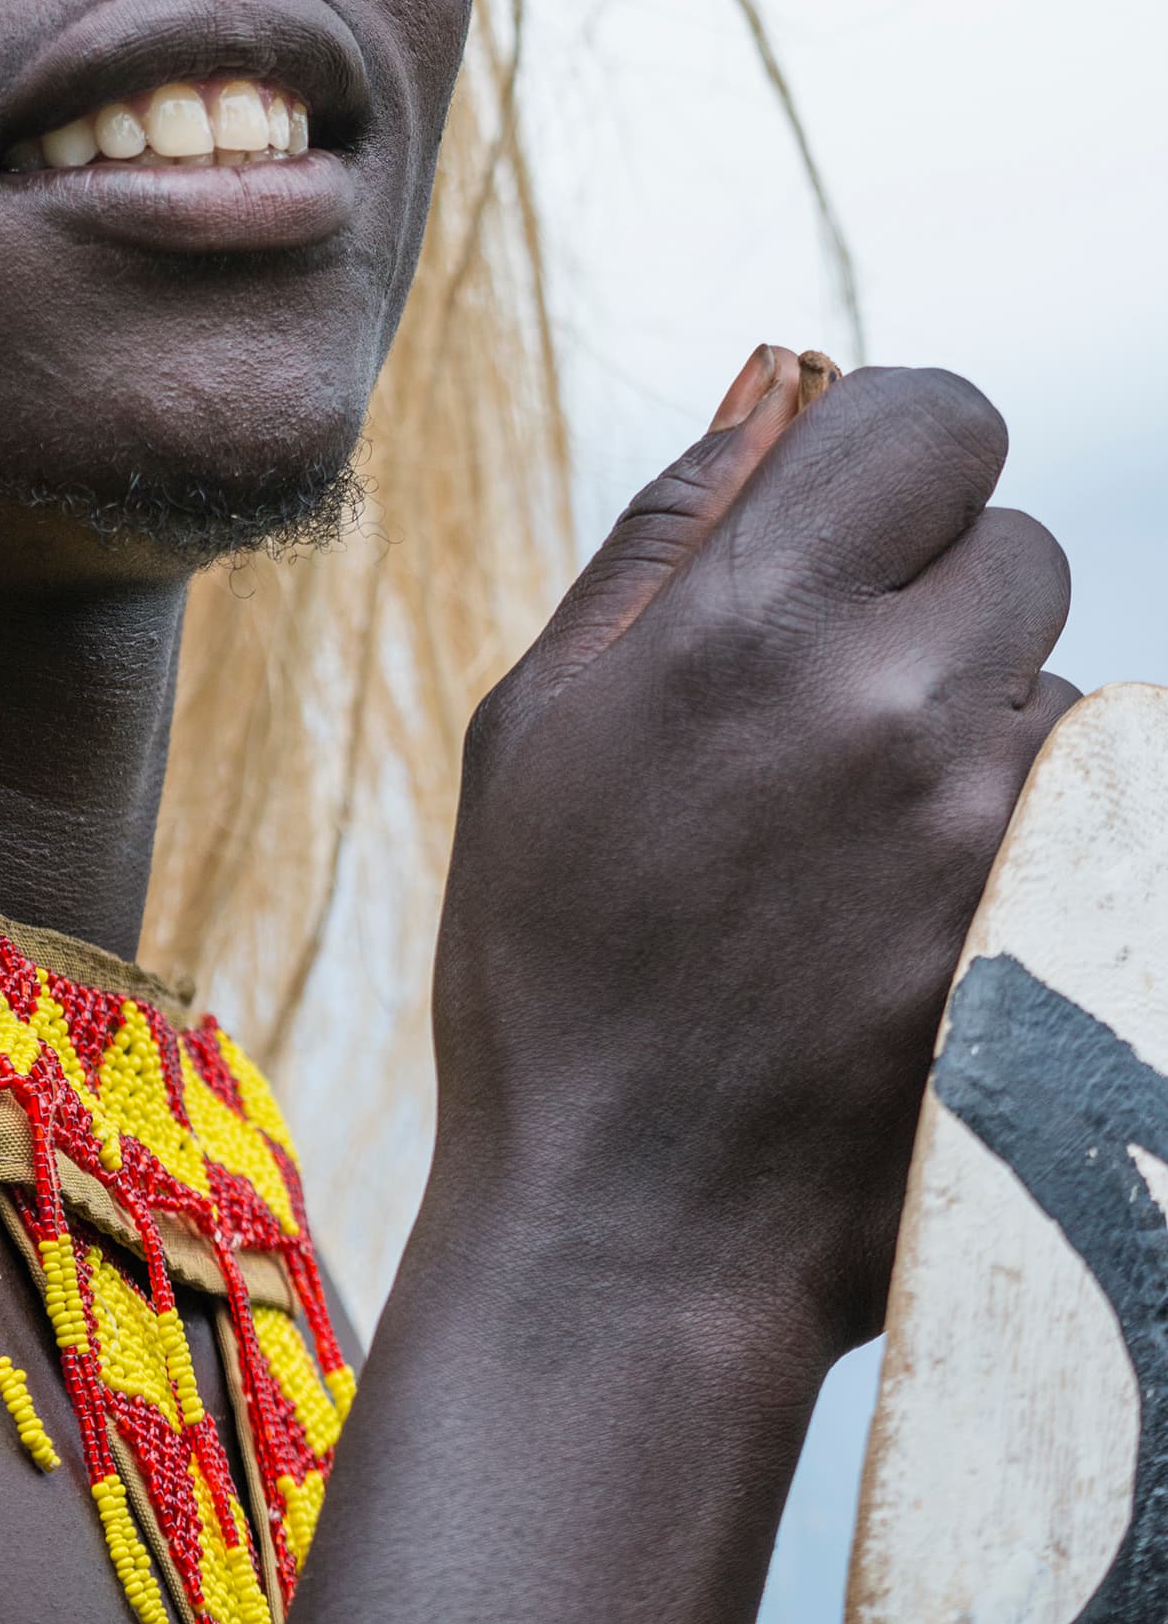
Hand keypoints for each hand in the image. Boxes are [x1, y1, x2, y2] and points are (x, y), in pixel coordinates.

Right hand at [431, 350, 1075, 1368]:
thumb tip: (774, 399)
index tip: (860, 520)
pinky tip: (907, 922)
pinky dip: (1017, 841)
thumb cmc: (552, 965)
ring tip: (853, 850)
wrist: (634, 1224)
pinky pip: (1082, 811)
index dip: (899, 455)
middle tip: (832, 710)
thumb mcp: (540, 720)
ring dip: (978, 731)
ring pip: (1053, 687)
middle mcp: (893, 699)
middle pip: (1015, 547)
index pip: (934, 416)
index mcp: (749, 620)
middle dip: (936, 599)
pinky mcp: (1058, 926)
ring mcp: (993, 824)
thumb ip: (664, 539)